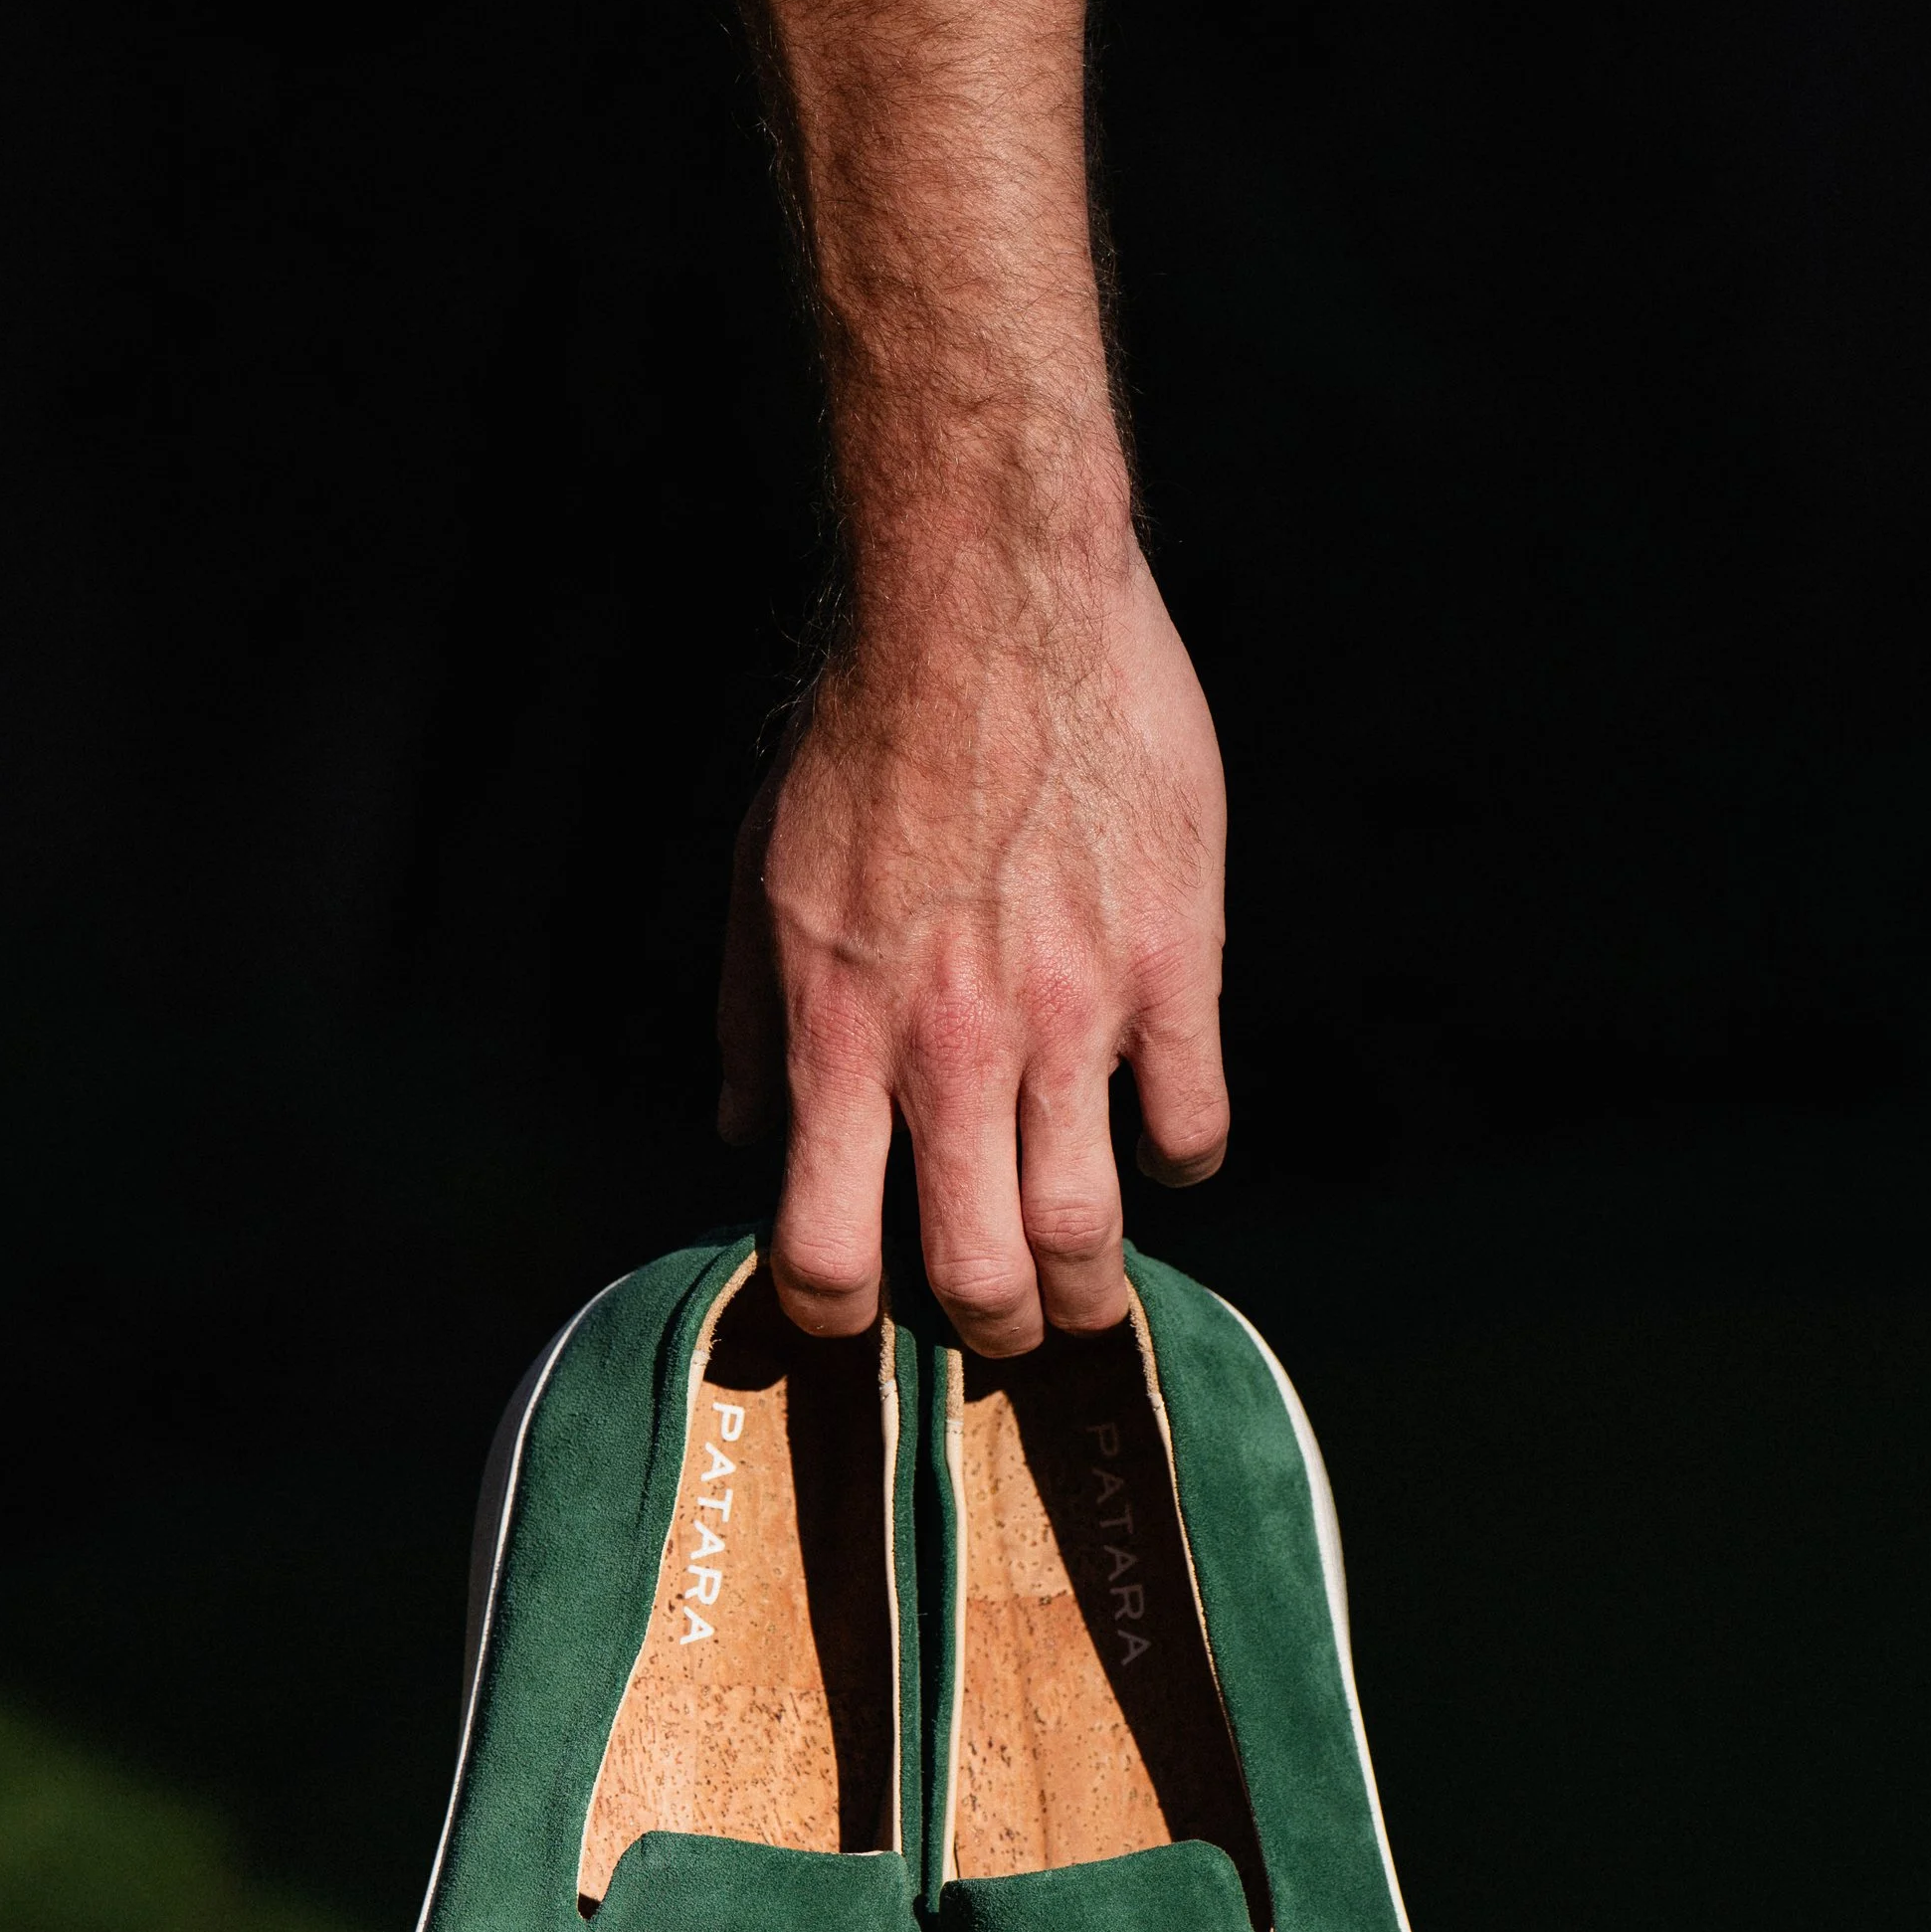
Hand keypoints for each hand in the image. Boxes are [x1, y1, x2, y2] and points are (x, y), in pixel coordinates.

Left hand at [717, 512, 1228, 1354]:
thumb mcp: (762, 876)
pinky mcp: (1168, 966)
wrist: (990, 600)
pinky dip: (1178, 1161)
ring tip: (1086, 1285)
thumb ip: (748, 1019)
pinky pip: (1191, 1126)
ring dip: (1088, 1286)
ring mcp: (1070, 1016)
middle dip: (989, 1331)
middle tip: (1002, 1320)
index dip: (839, 1315)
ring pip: (1089, 1232)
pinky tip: (1160, 1141)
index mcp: (839, 1037)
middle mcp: (952, 1050)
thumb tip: (739, 1130)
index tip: (860, 1306)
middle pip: (979, 1277)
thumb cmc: (866, 733)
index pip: (826, 1253)